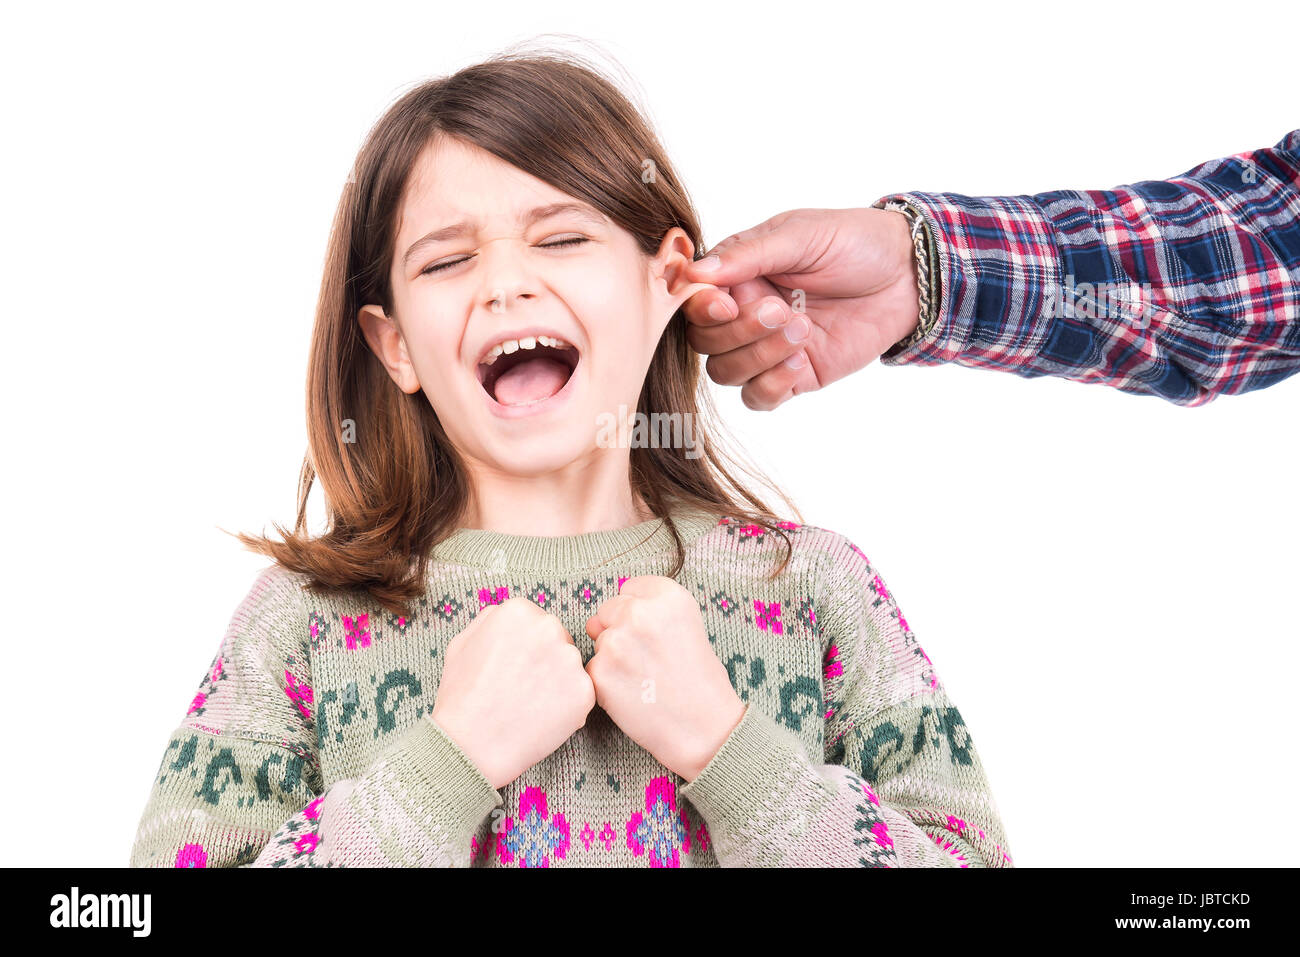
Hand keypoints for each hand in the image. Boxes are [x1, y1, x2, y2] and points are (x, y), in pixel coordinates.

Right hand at [431, 597, 594, 789]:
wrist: (471, 745)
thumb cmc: (462, 696)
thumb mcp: (462, 642)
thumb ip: (491, 620)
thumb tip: (513, 617)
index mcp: (519, 611)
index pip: (536, 622)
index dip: (525, 647)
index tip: (513, 666)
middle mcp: (549, 627)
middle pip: (558, 640)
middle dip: (546, 661)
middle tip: (522, 688)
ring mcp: (570, 659)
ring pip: (571, 667)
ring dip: (558, 682)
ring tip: (529, 704)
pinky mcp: (585, 691)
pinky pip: (581, 694)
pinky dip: (567, 706)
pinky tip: (542, 717)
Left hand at [584, 576, 745, 781]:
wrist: (704, 728)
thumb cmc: (699, 680)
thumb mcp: (687, 626)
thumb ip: (649, 609)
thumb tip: (596, 620)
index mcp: (667, 596)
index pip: (630, 588)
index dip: (640, 613)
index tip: (655, 635)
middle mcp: (640, 612)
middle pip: (608, 610)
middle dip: (619, 631)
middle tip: (647, 660)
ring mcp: (616, 642)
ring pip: (599, 641)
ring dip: (613, 658)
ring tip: (644, 679)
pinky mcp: (600, 672)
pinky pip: (592, 668)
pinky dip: (605, 682)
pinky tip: (631, 694)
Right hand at [681, 207, 919, 409]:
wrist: (908, 274)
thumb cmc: (854, 242)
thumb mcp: (801, 234)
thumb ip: (748, 254)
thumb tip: (694, 272)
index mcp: (739, 273)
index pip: (694, 300)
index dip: (702, 307)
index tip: (728, 302)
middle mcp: (745, 312)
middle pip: (704, 341)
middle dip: (738, 331)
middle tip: (782, 309)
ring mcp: (767, 347)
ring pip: (725, 372)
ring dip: (757, 356)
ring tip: (802, 329)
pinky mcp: (794, 375)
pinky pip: (758, 397)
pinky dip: (770, 386)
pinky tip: (799, 363)